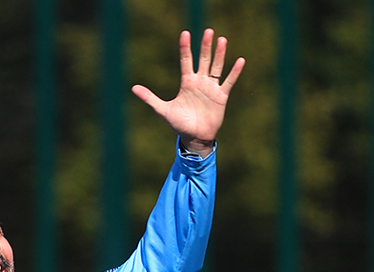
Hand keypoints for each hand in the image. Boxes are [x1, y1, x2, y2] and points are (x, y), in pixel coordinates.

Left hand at [132, 29, 244, 157]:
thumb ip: (150, 98)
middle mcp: (199, 82)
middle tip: (208, 31)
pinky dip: (234, 72)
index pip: (186, 61)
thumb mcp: (163, 110)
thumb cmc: (179, 124)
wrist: (194, 137)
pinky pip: (229, 82)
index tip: (185, 34)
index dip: (185, 48)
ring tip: (222, 40)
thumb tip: (133, 88)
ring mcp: (211, 88)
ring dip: (219, 54)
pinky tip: (240, 60)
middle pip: (203, 60)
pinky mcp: (221, 96)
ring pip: (216, 67)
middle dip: (205, 46)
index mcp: (186, 83)